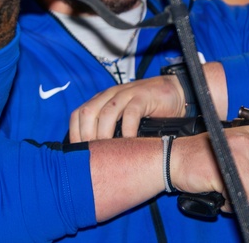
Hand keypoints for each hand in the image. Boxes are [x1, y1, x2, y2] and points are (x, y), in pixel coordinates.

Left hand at [69, 63, 227, 141]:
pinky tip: (129, 142)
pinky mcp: (142, 97)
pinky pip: (130, 113)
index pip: (77, 115)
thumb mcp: (123, 119)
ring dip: (104, 134)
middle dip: (87, 135)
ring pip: (106, 113)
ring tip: (108, 151)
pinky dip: (127, 129)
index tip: (78, 153)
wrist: (173, 92)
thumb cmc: (146, 111)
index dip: (75, 133)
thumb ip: (110, 130)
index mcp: (100, 100)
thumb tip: (97, 156)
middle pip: (87, 113)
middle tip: (93, 155)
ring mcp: (125, 94)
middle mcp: (108, 95)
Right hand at [171, 124, 248, 209]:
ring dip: (244, 198)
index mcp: (246, 135)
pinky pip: (242, 197)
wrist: (170, 159)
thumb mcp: (226, 147)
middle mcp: (244, 142)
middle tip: (237, 186)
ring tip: (226, 190)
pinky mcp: (225, 170)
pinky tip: (219, 194)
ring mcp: (235, 155)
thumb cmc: (196, 156)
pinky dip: (231, 203)